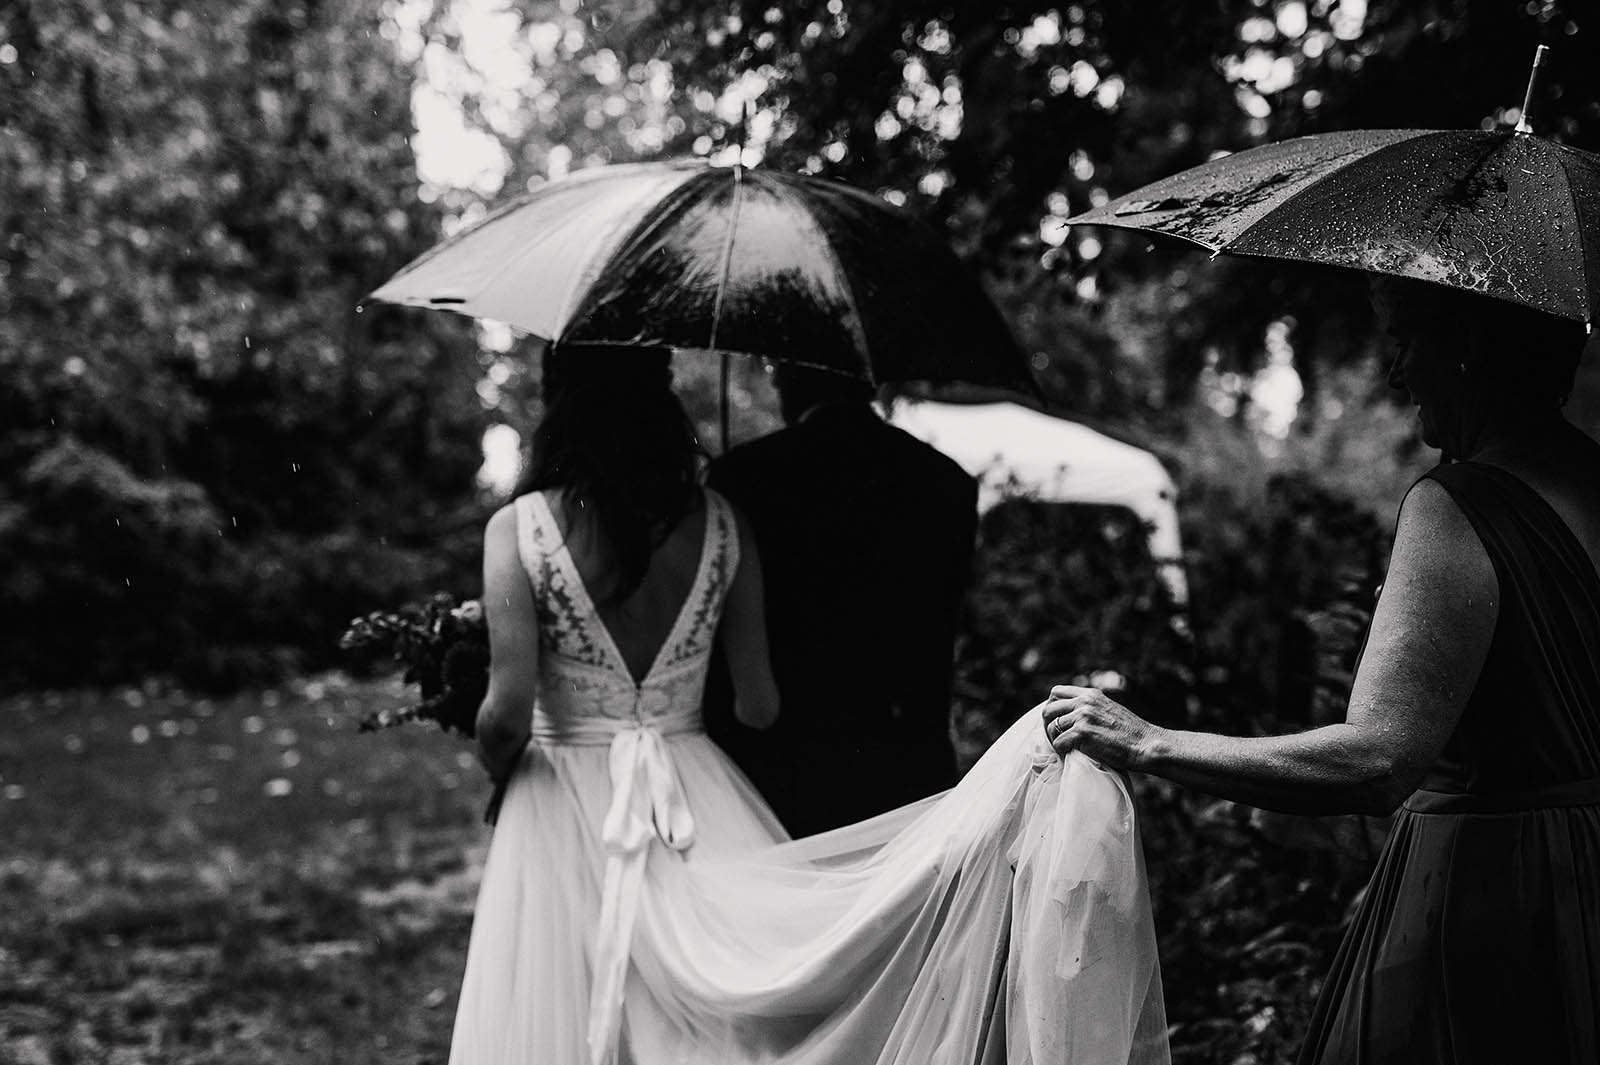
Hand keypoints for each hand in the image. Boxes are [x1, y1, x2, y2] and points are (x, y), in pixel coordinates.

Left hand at [1040, 685, 1160, 769]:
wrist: (1145, 744)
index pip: (1056, 692)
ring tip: (1064, 749)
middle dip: (1048, 725)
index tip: (1055, 721)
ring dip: (1055, 741)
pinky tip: (1070, 755)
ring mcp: (1083, 716)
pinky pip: (1059, 742)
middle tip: (1056, 739)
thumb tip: (1070, 717)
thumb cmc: (1130, 733)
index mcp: (1090, 694)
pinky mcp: (1083, 733)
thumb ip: (1091, 708)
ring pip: (1052, 728)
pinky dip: (1061, 752)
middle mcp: (1085, 702)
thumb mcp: (1109, 710)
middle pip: (1048, 709)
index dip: (1052, 707)